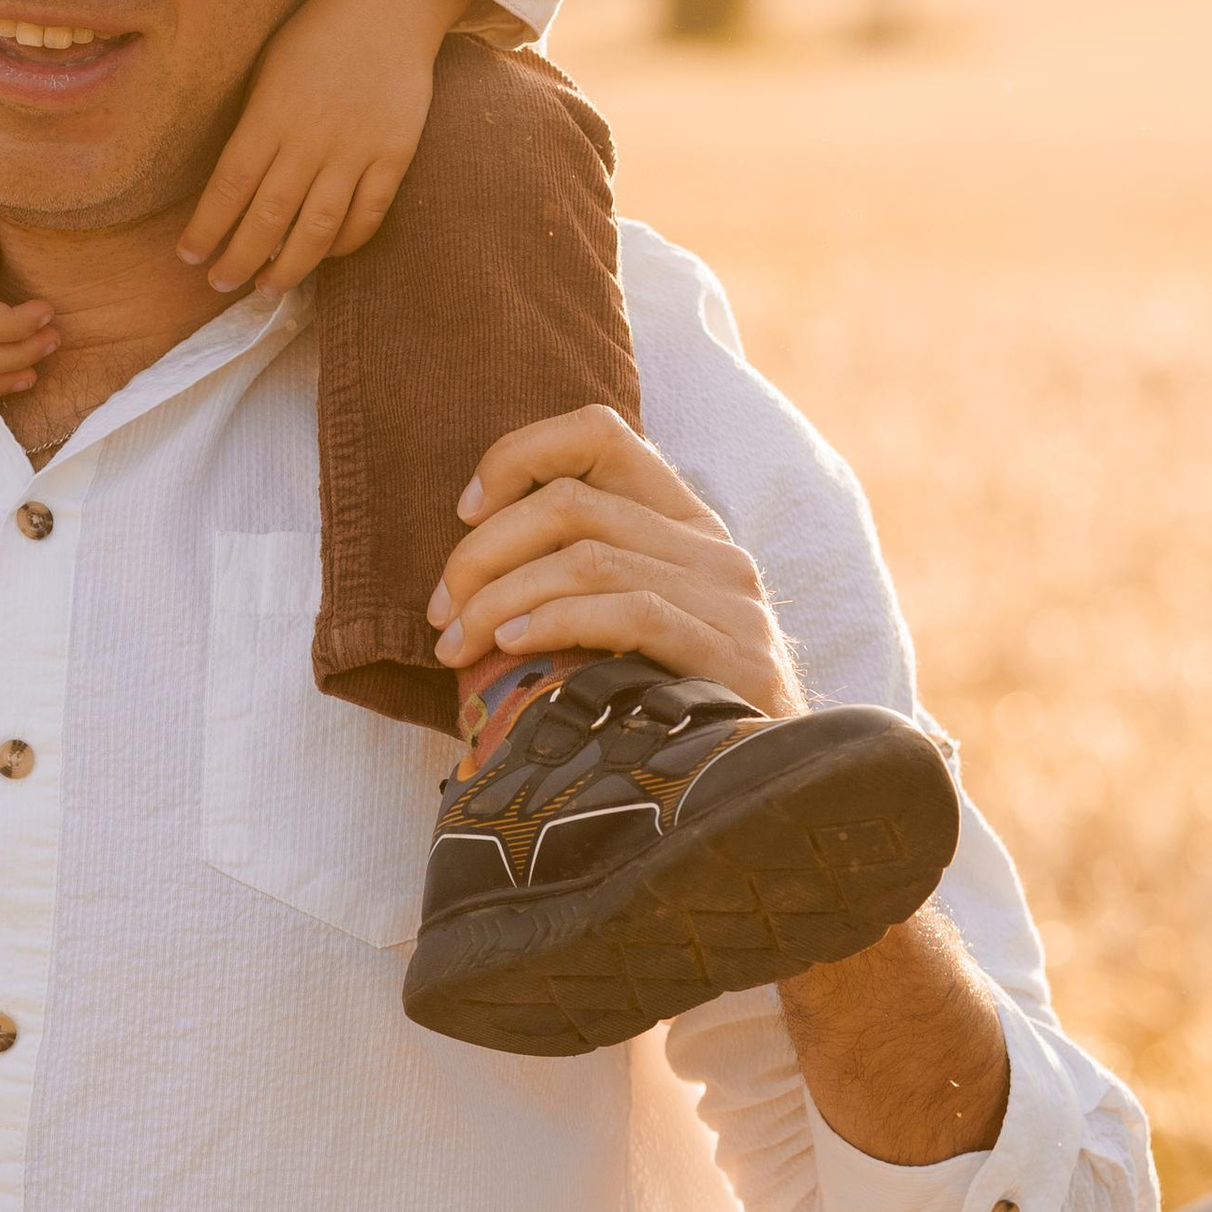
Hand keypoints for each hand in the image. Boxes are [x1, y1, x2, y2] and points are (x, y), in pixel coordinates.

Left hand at [177, 0, 470, 294]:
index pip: (229, 186)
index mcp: (270, 113)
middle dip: (239, 258)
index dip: (205, 229)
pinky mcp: (395, 154)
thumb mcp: (266, 68)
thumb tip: (232, 184)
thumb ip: (251, 123)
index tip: (188, 256)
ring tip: (269, 285)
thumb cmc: (316, 33)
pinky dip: (345, 243)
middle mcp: (311, 137)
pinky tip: (324, 254)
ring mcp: (356, 149)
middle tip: (220, 283)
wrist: (389, 5)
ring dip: (290, 265)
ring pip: (319, 227)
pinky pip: (369, 214)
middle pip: (268, 217)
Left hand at [426, 405, 804, 717]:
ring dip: (501, 598)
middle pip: (570, 503)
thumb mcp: (630, 622)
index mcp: (682, 520)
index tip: (465, 512)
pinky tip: (514, 648)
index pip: (597, 433)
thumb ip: (577, 577)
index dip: (518, 456)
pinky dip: (558, 623)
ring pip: (587, 558)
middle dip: (483, 552)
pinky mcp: (733, 655)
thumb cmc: (676, 701)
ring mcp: (728, 599)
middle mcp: (710, 545)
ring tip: (459, 644)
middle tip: (441, 610)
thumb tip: (464, 572)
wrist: (771, 777)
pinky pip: (631, 614)